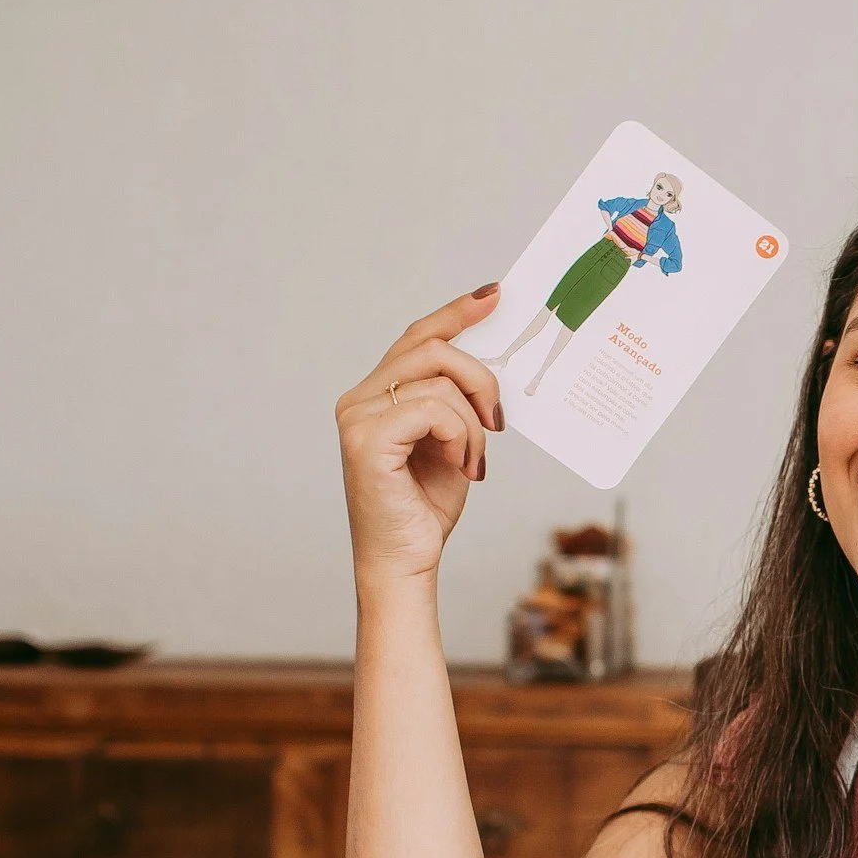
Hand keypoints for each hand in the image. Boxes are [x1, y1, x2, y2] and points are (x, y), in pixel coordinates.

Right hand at [337, 288, 503, 586]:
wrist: (406, 561)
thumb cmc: (427, 506)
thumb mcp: (453, 441)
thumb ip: (459, 401)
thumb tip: (493, 360)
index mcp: (376, 394)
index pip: (418, 337)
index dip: (456, 313)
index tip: (495, 295)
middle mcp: (358, 399)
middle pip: (433, 349)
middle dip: (481, 378)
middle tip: (499, 419)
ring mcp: (358, 417)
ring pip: (441, 381)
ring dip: (474, 423)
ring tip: (471, 460)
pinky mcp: (367, 440)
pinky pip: (434, 409)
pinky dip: (462, 436)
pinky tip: (463, 466)